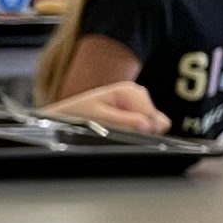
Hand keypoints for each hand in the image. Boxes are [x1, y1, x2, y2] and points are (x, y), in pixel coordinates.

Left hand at [43, 81, 169, 135]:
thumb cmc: (77, 114)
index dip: (142, 128)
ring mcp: (137, 105)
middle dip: (141, 129)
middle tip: (118, 129)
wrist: (64, 116)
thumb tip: (146, 126)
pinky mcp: (137, 115)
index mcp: (129, 90)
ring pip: (155, 125)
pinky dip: (136, 132)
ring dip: (138, 131)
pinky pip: (148, 128)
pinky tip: (119, 129)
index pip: (152, 115)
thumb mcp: (97, 118)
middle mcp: (136, 95)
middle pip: (157, 120)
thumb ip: (123, 122)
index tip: (127, 131)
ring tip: (115, 127)